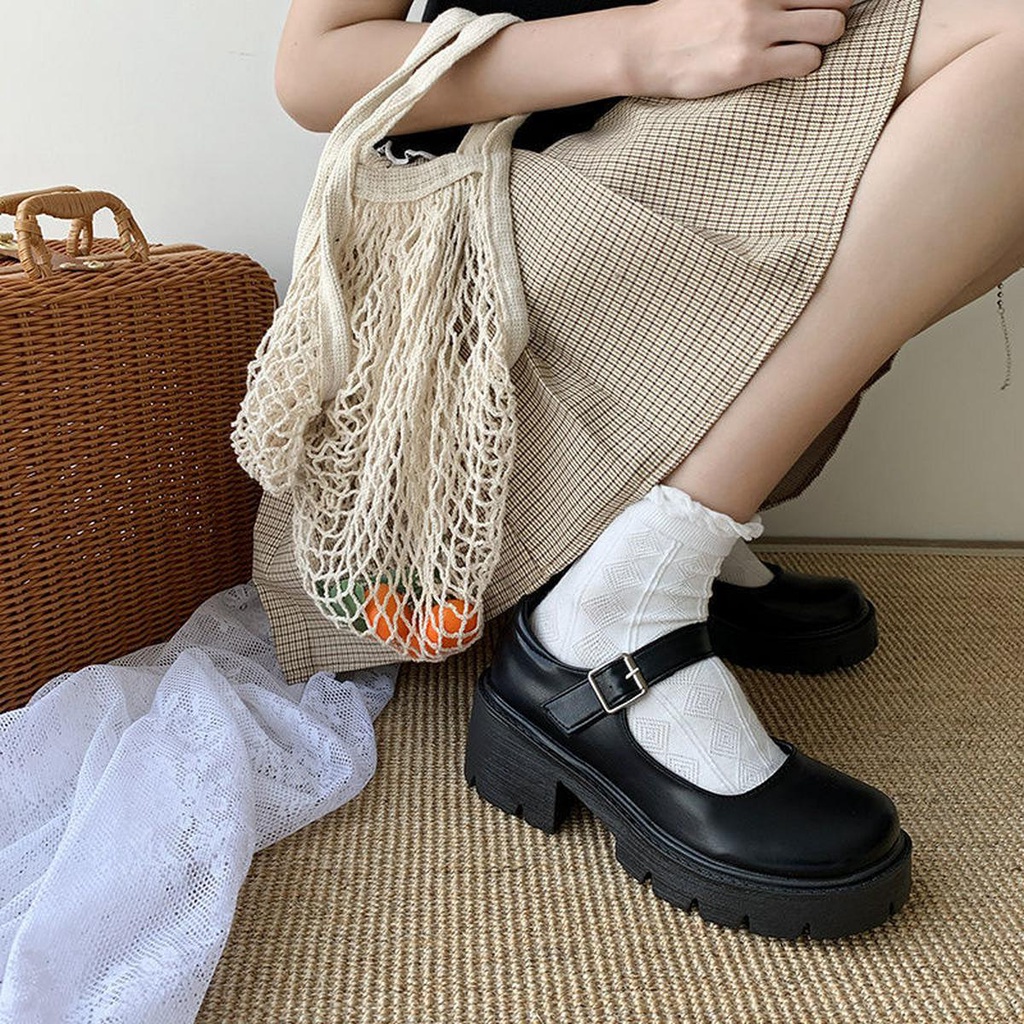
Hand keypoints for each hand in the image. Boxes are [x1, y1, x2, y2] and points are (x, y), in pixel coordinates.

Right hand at [624, 0, 853, 98]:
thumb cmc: (684, 19)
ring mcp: (755, 29)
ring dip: (822, 42)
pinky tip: (785, 66)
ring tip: (800, 48)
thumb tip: (790, 2)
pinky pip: (806, 62)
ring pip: (830, 28)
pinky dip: (804, 65)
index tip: (820, 8)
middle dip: (832, 14)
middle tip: (813, 28)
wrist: (645, 48)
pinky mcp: (748, 64)